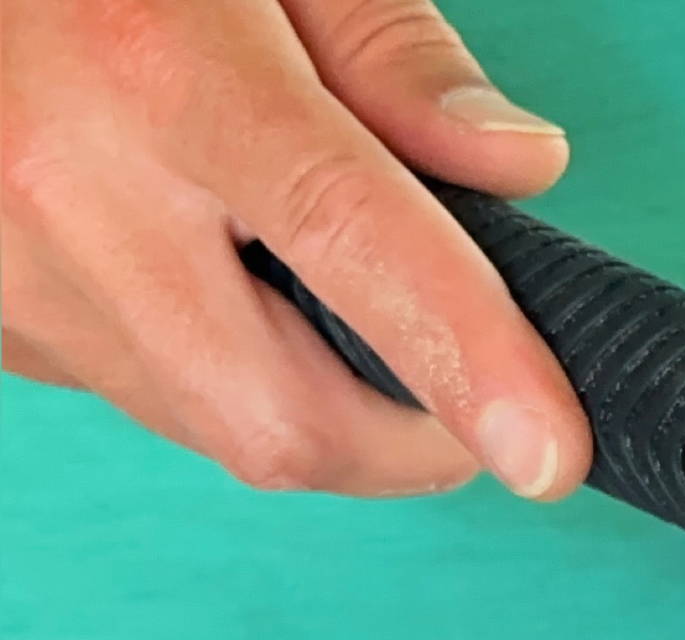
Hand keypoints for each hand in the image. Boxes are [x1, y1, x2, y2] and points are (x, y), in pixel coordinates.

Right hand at [1, 0, 589, 496]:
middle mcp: (65, 189)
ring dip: (310, 402)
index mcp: (159, 72)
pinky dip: (217, 374)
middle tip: (467, 387)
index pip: (348, 241)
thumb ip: (400, 59)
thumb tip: (522, 167)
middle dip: (407, 437)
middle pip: (278, 416)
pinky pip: (146, 403)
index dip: (465, 360)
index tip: (549, 452)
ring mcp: (10, 271)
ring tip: (314, 284)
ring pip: (213, 430)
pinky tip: (213, 276)